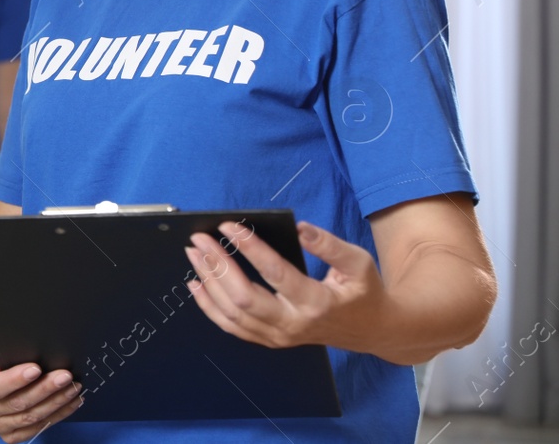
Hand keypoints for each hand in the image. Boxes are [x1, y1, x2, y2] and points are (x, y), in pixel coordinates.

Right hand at [0, 345, 82, 441]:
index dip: (15, 380)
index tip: (36, 369)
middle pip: (16, 404)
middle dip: (44, 389)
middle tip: (64, 376)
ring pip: (30, 418)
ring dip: (55, 403)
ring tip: (72, 387)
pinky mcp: (12, 433)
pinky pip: (37, 428)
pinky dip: (57, 415)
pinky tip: (69, 402)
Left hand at [186, 220, 388, 352]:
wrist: (373, 332)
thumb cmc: (364, 292)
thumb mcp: (359, 263)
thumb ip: (330, 246)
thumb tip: (300, 228)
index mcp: (316, 303)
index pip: (274, 274)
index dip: (249, 248)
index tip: (228, 226)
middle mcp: (294, 324)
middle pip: (244, 298)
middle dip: (217, 265)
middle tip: (199, 238)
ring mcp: (280, 337)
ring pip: (232, 314)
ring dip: (208, 282)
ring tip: (193, 253)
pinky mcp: (271, 340)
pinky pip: (233, 327)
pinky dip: (210, 306)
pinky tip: (196, 284)